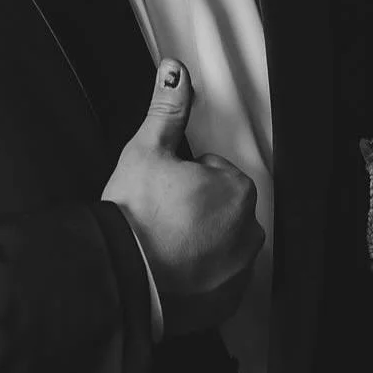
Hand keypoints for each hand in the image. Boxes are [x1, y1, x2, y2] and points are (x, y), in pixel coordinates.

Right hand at [102, 60, 262, 335]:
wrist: (123, 279)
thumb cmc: (135, 218)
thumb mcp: (146, 151)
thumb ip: (167, 110)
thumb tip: (174, 72)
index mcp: (236, 190)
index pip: (214, 173)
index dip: (184, 178)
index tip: (164, 191)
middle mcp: (248, 231)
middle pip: (221, 209)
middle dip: (196, 210)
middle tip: (160, 217)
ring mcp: (239, 269)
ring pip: (220, 244)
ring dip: (199, 242)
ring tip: (163, 244)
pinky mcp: (226, 300)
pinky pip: (217, 281)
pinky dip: (199, 277)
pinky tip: (171, 270)